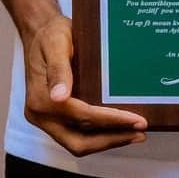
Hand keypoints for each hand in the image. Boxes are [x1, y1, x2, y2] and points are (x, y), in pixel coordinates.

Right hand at [21, 13, 146, 155]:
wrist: (39, 33)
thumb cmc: (50, 35)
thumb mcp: (56, 45)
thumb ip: (58, 70)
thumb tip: (59, 97)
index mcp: (40, 98)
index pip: (80, 117)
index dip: (110, 121)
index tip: (136, 119)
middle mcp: (40, 114)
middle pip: (79, 142)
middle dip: (111, 140)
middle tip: (139, 133)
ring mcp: (46, 120)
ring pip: (79, 144)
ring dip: (107, 141)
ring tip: (134, 133)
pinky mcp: (54, 121)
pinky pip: (78, 136)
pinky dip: (99, 136)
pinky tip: (118, 129)